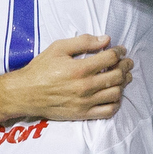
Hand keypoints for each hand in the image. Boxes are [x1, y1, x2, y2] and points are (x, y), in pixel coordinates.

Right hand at [1, 34, 134, 119]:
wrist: (25, 93)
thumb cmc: (40, 69)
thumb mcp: (58, 48)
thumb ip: (83, 42)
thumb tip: (105, 39)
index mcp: (79, 68)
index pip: (110, 58)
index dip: (119, 52)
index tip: (120, 50)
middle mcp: (85, 86)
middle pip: (116, 76)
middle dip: (125, 66)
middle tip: (127, 62)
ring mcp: (85, 102)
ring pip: (115, 93)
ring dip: (123, 84)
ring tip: (124, 77)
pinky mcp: (83, 114)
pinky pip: (108, 111)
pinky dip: (116, 103)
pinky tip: (114, 95)